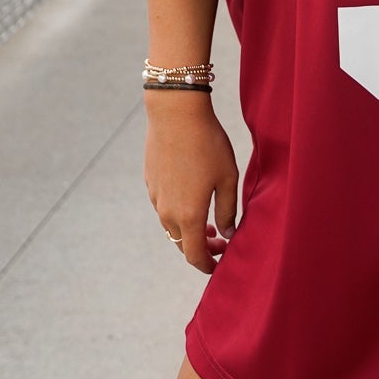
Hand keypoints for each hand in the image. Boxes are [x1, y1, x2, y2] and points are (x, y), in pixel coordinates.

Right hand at [144, 94, 239, 274]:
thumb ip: (228, 210)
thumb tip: (228, 233)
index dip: (208, 265)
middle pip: (182, 244)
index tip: (220, 264)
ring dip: (188, 229)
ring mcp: (156, 197)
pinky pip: (164, 207)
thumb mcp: (227, 177)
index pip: (195, 256)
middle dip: (201, 247)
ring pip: (171, 226)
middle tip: (221, 239)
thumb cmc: (207, 143)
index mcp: (188, 215)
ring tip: (208, 219)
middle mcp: (167, 212)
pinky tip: (191, 195)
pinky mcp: (150, 182)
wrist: (175, 113)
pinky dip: (178, 211)